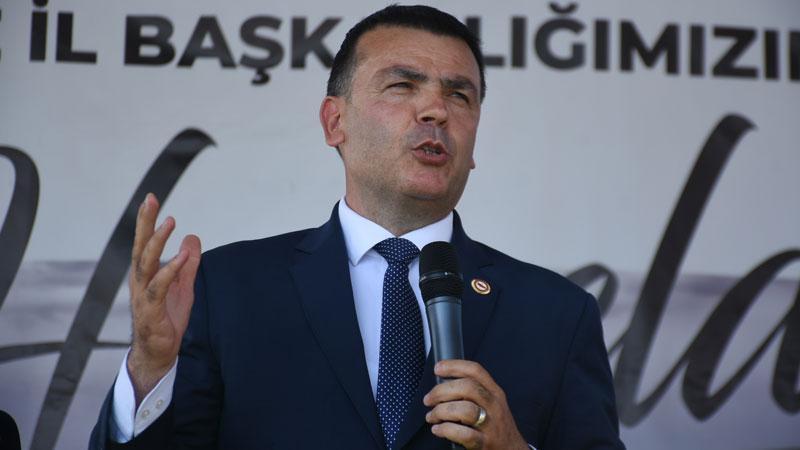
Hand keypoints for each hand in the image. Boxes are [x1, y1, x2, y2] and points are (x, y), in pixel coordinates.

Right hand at [127, 193, 200, 404]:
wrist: (158, 352)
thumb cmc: (167, 318)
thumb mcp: (184, 286)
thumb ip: (188, 263)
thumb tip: (193, 237)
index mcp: (145, 274)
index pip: (145, 243)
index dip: (147, 221)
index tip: (151, 199)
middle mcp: (140, 281)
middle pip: (141, 247)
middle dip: (145, 223)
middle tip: (151, 200)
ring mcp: (143, 295)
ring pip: (146, 264)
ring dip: (157, 242)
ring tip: (170, 222)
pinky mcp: (152, 310)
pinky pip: (159, 287)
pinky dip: (171, 271)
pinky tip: (182, 258)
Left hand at [424, 360, 527, 449]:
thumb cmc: (496, 425)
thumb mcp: (491, 403)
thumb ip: (473, 392)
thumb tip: (442, 385)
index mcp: (495, 392)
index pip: (475, 371)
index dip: (454, 366)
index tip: (438, 368)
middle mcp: (494, 405)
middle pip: (467, 387)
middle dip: (442, 391)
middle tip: (429, 399)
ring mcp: (490, 425)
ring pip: (464, 409)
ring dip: (441, 411)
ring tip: (432, 416)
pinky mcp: (485, 443)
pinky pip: (463, 433)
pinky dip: (445, 430)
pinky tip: (438, 429)